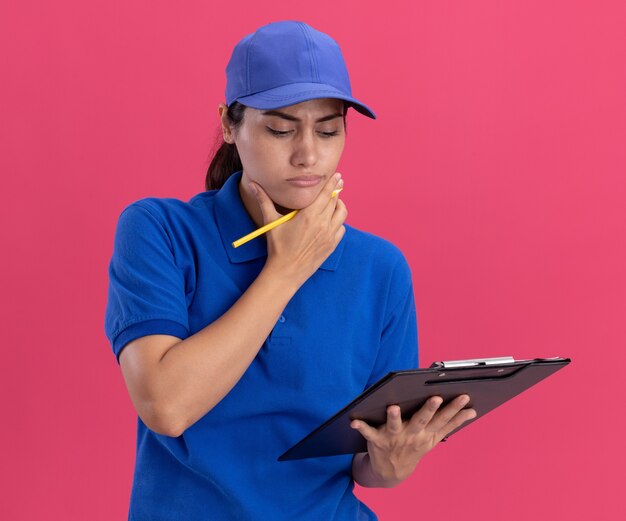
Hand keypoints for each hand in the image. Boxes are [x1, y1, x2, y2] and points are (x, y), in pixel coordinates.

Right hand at [250, 172, 345, 285]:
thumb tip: (253, 184)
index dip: (332, 182)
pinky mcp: (332, 245)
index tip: (337, 175)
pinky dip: (339, 222)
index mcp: (309, 215)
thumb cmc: (277, 247)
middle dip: (336, 191)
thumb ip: (264, 200)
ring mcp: (329, 235)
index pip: (326, 193)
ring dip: (339, 205)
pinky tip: (332, 220)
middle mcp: (323, 223)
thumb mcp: (270, 222)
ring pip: (342, 214)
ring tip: (334, 202)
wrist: (286, 272)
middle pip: (335, 200)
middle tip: (337, 184)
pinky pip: (341, 228)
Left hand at [351, 394, 476, 484]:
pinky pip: (368, 433)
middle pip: (421, 420)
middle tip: (436, 397)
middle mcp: (412, 435)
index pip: (443, 419)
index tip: (464, 396)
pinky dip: (360, 427)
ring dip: (393, 417)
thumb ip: (452, 423)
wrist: (390, 472)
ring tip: (393, 407)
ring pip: (394, 426)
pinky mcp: (376, 440)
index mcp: (427, 434)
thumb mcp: (434, 438)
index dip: (454, 408)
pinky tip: (353, 421)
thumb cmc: (414, 446)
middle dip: (429, 409)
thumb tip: (473, 410)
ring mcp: (394, 438)